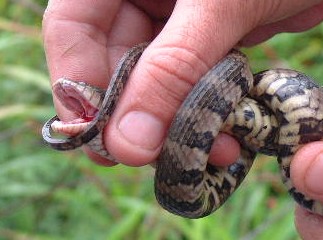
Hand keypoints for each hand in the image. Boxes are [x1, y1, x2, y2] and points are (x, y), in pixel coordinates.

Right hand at [43, 0, 322, 165]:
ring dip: (182, 122)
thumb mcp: (221, 6)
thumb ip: (174, 68)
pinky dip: (211, 110)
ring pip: (161, 81)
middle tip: (160, 159)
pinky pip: (198, 82)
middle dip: (142, 117)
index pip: (73, 28)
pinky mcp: (214, 38)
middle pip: (117, 63)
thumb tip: (127, 144)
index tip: (103, 142)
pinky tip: (231, 136)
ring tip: (214, 151)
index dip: (81, 87)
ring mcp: (179, 18)